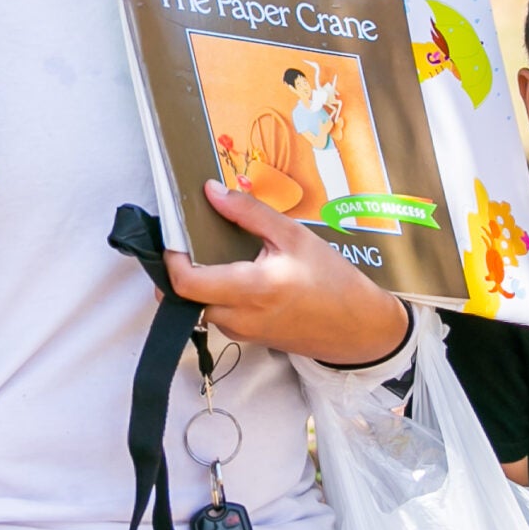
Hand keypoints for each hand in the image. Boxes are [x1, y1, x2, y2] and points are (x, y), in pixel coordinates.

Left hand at [162, 180, 409, 365]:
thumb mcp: (293, 236)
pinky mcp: (246, 338)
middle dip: (180, 270)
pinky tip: (236, 273)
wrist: (357, 328)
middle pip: (184, 297)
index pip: (186, 283)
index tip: (177, 235)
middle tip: (190, 241)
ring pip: (198, 307)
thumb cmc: (332, 280)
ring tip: (215, 253)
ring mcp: (240, 333)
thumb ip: (249, 212)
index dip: (171, 259)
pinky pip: (217, 315)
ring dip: (198, 282)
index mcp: (251, 289)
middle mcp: (238, 318)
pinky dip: (215, 294)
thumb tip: (211, 191)